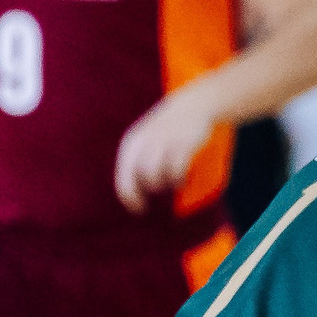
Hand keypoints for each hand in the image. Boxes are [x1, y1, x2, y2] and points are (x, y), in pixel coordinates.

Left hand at [113, 87, 220, 210]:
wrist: (191, 106)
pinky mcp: (183, 143)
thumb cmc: (165, 132)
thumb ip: (136, 165)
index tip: (140, 210)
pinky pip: (176, 170)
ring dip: (165, 185)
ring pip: (157, 175)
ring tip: (174, 183)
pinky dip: (179, 179)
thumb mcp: (145, 142)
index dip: (130, 197)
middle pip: (141, 178)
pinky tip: (182, 179)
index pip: (124, 177)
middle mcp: (145, 143)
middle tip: (157, 195)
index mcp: (132, 144)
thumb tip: (133, 196)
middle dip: (149, 191)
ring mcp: (164, 142)